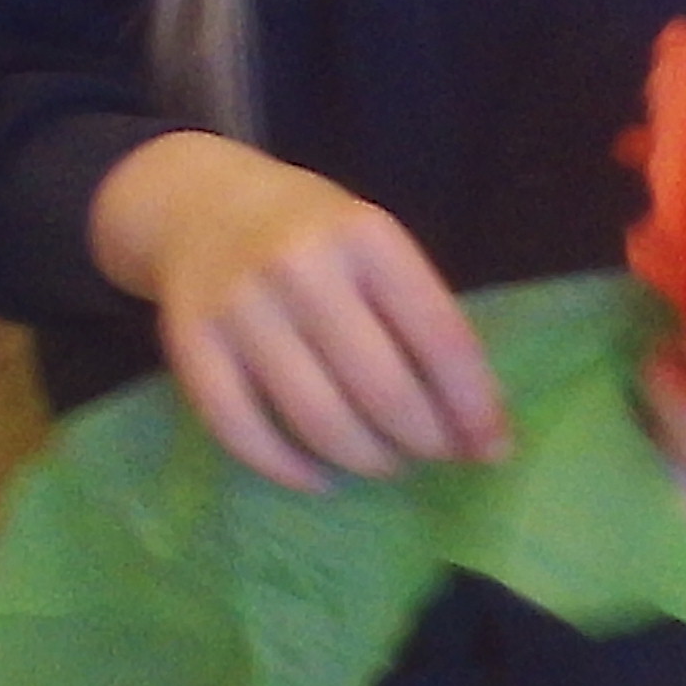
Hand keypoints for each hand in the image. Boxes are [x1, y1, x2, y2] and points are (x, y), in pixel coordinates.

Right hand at [90, 129, 505, 488]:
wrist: (204, 208)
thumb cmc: (315, 239)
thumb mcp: (377, 249)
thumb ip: (423, 320)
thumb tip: (481, 427)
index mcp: (366, 236)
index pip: (441, 339)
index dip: (473, 405)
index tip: (493, 448)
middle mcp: (301, 266)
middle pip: (382, 389)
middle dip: (422, 440)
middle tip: (433, 455)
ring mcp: (240, 306)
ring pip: (318, 419)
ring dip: (365, 460)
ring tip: (385, 462)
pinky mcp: (192, 346)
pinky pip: (245, 433)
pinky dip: (290, 469)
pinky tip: (320, 477)